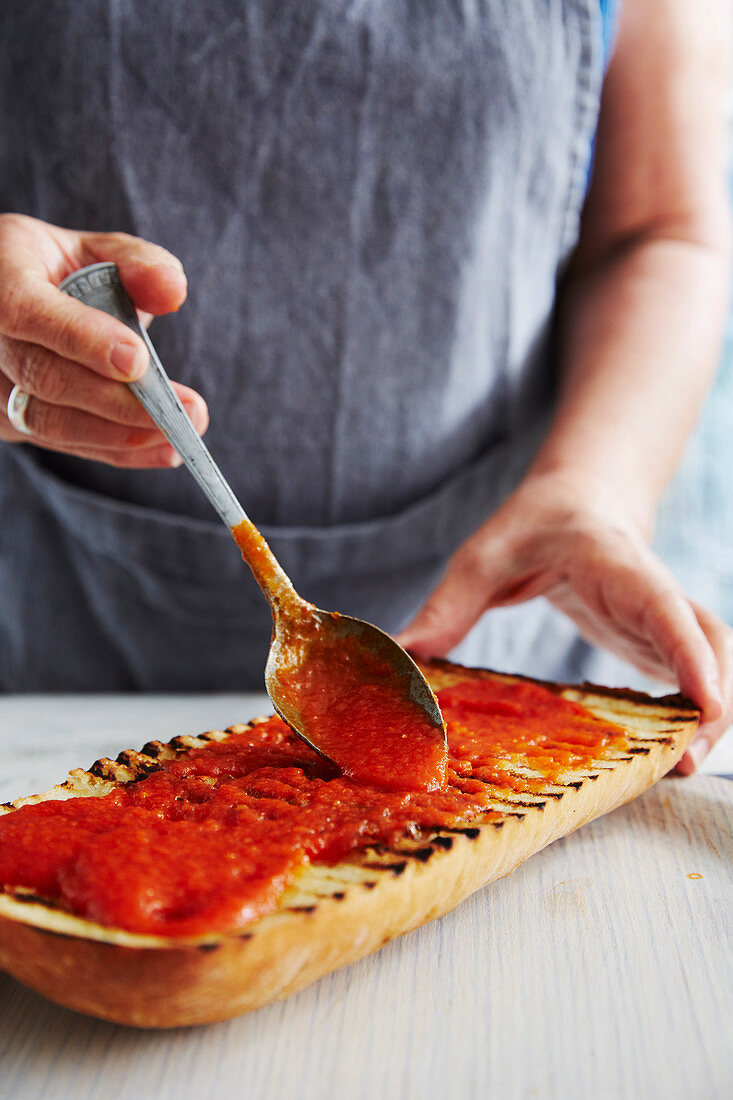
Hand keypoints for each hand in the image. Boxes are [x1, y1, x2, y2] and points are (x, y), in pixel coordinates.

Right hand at [0, 213, 208, 466]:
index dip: (82, 339)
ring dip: (121, 435)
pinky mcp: (9, 421)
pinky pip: (62, 443)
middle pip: (44, 378)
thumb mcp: (97, 251)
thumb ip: (136, 263)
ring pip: (49, 421)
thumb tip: (172, 292)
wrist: (15, 299)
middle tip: (187, 412)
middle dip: (120, 402)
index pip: (27, 312)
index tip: (138, 362)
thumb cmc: (61, 272)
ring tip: (180, 437)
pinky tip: (162, 449)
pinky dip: (116, 449)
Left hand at [397, 469, 731, 772]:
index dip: (689, 654)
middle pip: (709, 642)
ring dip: (708, 714)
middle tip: (686, 761)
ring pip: (711, 662)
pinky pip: (690, 676)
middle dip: (713, 700)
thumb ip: (448, 604)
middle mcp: (652, 591)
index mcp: (613, 561)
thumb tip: (401, 656)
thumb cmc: (536, 522)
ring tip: (679, 768)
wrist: (580, 501)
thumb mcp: (483, 554)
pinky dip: (690, 714)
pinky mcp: (657, 640)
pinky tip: (668, 753)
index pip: (662, 604)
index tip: (705, 703)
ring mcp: (661, 618)